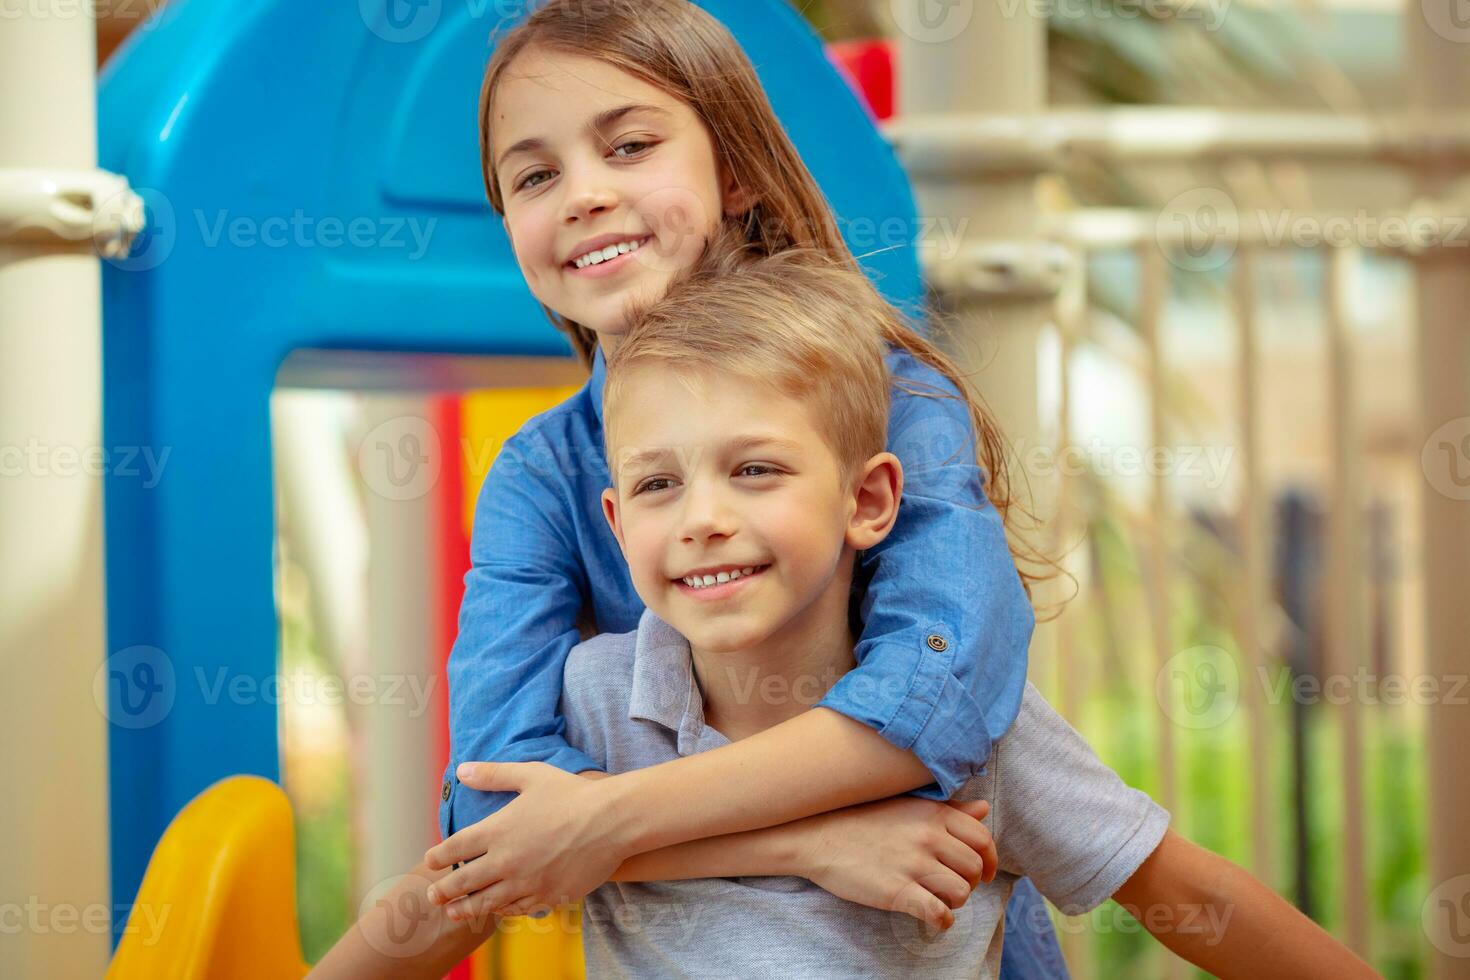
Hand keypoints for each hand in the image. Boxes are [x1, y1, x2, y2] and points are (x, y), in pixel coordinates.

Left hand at [423, 762, 631, 920]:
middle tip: (432, 895)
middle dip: (444, 890)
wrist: (611, 821)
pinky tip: (496, 910)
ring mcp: (526, 882)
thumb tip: (462, 770)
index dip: (439, 856)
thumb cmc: (572, 794)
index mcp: (498, 829)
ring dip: (465, 908)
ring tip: (454, 912)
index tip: (430, 861)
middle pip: (464, 881)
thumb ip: (494, 774)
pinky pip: (516, 909)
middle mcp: (506, 860)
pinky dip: (501, 911)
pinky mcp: (547, 896)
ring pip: (486, 902)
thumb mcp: (530, 775)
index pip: (456, 847)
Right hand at [794, 796, 995, 930]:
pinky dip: (942, 921)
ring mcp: (913, 865)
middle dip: (971, 882)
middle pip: (975, 868)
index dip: (990, 859)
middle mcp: (928, 837)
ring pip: (962, 892)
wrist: (819, 836)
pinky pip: (938, 913)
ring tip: (939, 898)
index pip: (982, 838)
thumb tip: (984, 808)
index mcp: (933, 814)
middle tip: (954, 885)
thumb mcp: (908, 806)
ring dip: (955, 901)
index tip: (986, 872)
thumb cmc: (864, 819)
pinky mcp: (897, 892)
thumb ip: (949, 809)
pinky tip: (933, 917)